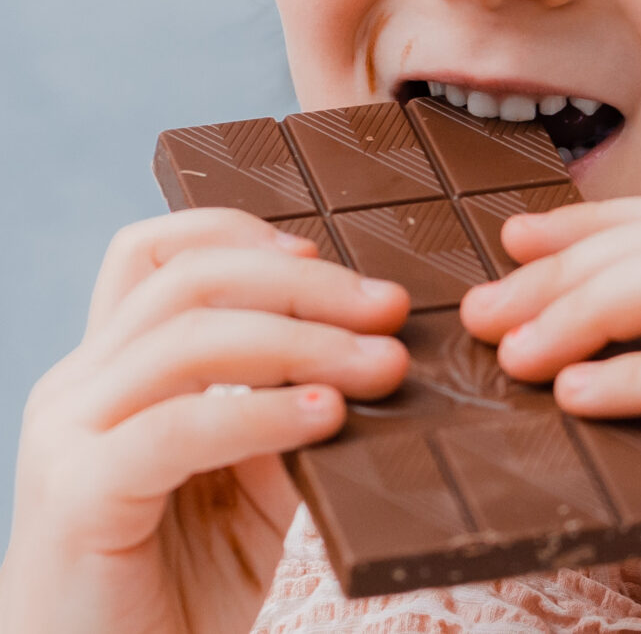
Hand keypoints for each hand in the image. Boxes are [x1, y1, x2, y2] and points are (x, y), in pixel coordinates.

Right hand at [0, 208, 409, 633]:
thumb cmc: (177, 584)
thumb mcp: (249, 485)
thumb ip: (283, 418)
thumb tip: (363, 362)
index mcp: (116, 370)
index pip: (157, 254)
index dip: (244, 235)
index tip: (330, 261)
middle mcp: (83, 385)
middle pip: (191, 278)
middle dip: (307, 285)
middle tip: (390, 308)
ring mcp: (72, 434)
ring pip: (189, 336)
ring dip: (304, 341)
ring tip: (382, 365)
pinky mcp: (82, 495)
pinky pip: (180, 426)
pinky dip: (261, 411)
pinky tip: (326, 417)